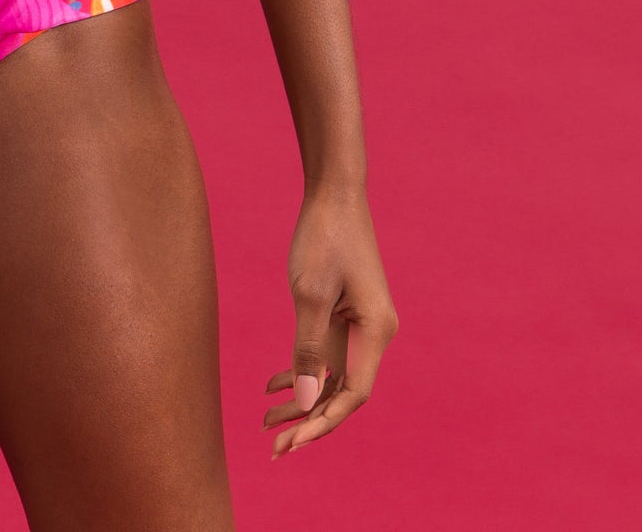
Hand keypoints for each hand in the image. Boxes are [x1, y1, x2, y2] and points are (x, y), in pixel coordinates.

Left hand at [264, 180, 397, 459]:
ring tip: (266, 422)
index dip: (321, 423)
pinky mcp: (346, 312)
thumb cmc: (323, 237)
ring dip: (302, 400)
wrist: (334, 192)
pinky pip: (327, 355)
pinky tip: (271, 385)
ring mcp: (361, 323)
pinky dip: (301, 370)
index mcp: (376, 332)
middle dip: (308, 421)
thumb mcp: (309, 293)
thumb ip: (309, 349)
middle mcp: (374, 333)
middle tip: (273, 448)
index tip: (289, 444)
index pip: (352, 395)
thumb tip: (307, 403)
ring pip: (332, 377)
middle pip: (343, 393)